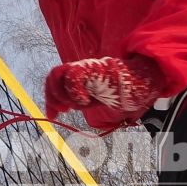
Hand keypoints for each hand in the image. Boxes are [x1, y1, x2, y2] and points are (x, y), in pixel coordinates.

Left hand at [44, 55, 158, 117]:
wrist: (136, 83)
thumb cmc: (118, 92)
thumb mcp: (94, 99)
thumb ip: (79, 102)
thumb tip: (66, 118)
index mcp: (76, 76)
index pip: (53, 81)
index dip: (49, 99)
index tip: (53, 116)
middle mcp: (77, 69)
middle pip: (52, 77)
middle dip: (53, 97)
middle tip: (63, 110)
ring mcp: (83, 67)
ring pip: (58, 75)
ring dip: (63, 94)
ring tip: (79, 104)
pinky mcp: (91, 68)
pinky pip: (72, 77)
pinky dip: (75, 92)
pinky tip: (86, 101)